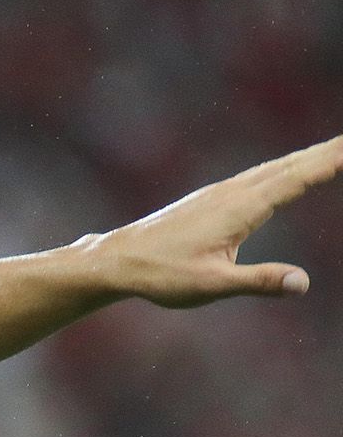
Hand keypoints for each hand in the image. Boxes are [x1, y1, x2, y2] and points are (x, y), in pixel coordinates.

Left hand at [91, 134, 339, 307]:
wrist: (116, 260)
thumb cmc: (160, 274)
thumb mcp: (212, 285)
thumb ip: (258, 281)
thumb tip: (303, 283)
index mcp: (238, 208)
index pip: (294, 179)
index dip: (327, 163)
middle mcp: (231, 193)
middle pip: (288, 166)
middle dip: (324, 152)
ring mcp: (218, 194)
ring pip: (270, 169)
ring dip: (304, 157)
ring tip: (331, 150)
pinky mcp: (208, 200)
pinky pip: (255, 177)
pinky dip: (280, 169)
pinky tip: (281, 173)